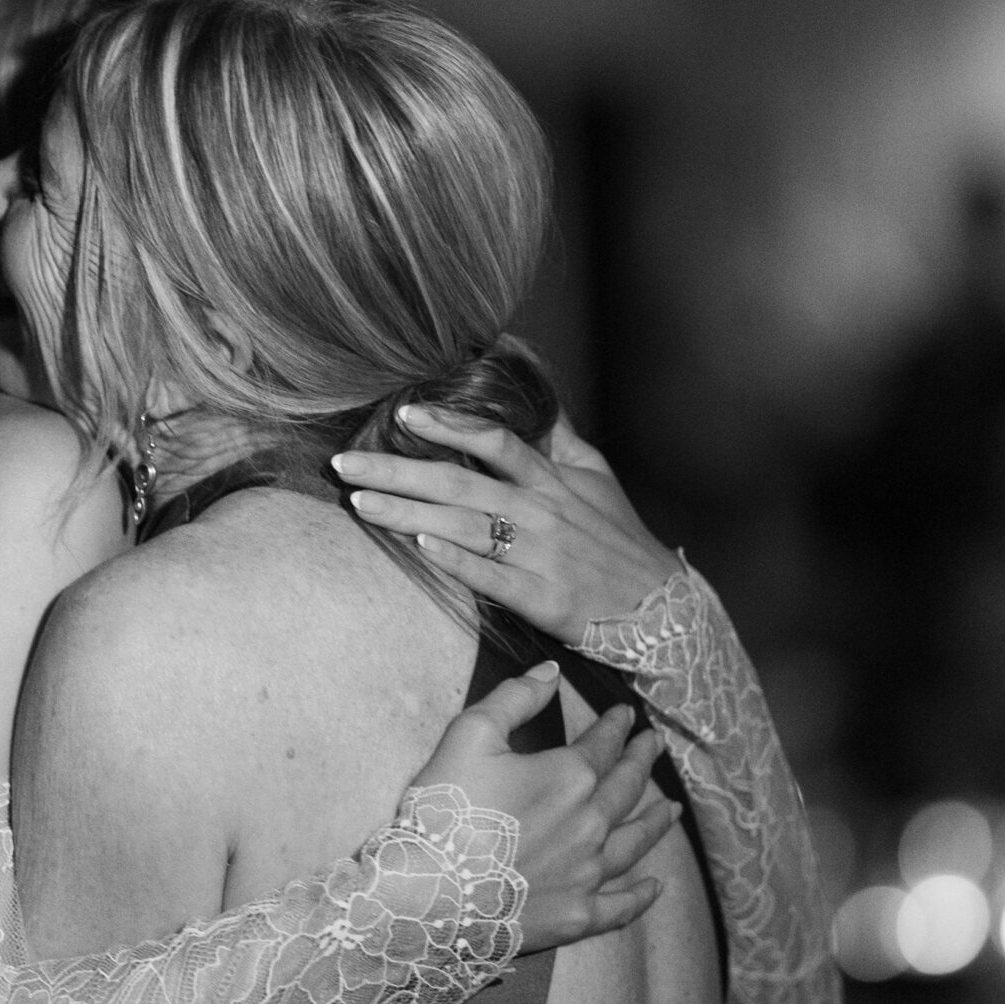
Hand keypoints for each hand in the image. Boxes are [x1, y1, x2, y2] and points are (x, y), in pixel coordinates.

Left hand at [334, 411, 678, 643]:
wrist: (659, 606)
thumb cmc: (620, 539)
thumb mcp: (597, 476)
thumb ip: (561, 437)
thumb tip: (537, 397)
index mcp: (550, 480)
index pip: (494, 441)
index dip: (447, 424)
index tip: (401, 414)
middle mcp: (539, 511)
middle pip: (459, 483)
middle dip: (396, 472)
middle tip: (345, 464)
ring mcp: (538, 554)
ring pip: (462, 528)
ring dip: (407, 514)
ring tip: (360, 503)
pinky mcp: (540, 598)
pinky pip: (491, 578)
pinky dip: (458, 563)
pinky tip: (420, 549)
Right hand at [408, 662, 676, 950]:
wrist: (428, 891)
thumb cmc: (445, 808)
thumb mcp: (471, 734)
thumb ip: (516, 698)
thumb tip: (553, 671)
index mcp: (570, 776)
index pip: (604, 743)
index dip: (616, 725)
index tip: (626, 715)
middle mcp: (592, 823)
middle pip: (628, 787)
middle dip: (642, 761)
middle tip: (655, 745)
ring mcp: (589, 873)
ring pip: (636, 842)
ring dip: (657, 822)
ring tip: (673, 810)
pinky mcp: (578, 915)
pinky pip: (622, 906)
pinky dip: (641, 896)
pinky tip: (654, 887)